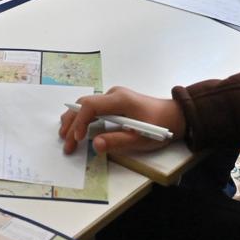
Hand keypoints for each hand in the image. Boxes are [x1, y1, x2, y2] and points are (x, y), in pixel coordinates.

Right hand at [59, 87, 184, 154]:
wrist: (174, 115)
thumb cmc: (160, 127)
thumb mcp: (140, 138)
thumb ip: (117, 141)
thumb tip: (95, 145)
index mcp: (120, 99)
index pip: (90, 106)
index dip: (80, 122)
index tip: (78, 139)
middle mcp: (113, 94)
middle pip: (84, 104)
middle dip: (72, 124)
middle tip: (65, 143)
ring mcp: (113, 97)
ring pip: (85, 105)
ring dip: (74, 120)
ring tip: (64, 136)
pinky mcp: (114, 103)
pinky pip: (92, 108)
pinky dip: (82, 118)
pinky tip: (75, 128)